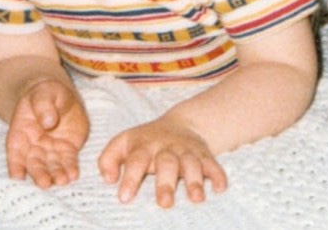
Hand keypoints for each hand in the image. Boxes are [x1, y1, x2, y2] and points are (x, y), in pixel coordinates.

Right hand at [5, 78, 89, 188]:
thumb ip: (44, 106)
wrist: (58, 96)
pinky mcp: (67, 149)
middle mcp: (33, 146)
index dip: (15, 165)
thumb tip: (48, 121)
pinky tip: (74, 175)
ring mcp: (50, 150)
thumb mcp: (43, 94)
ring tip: (63, 181)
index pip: (15, 152)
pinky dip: (70, 169)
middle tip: (46, 183)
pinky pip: (68, 161)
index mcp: (20, 133)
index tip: (17, 177)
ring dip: (56, 175)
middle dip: (39, 174)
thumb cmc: (45, 94)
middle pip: (34, 163)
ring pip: (51, 166)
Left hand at [97, 116, 228, 207]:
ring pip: (192, 163)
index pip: (136, 160)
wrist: (180, 124)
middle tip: (165, 203)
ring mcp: (187, 151)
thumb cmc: (145, 142)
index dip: (130, 178)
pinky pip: (213, 163)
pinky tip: (219, 188)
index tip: (124, 198)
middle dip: (166, 183)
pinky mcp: (204, 155)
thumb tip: (109, 179)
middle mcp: (166, 148)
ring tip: (197, 199)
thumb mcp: (122, 143)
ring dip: (195, 180)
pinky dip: (218, 174)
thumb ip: (108, 160)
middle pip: (167, 162)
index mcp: (144, 145)